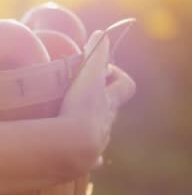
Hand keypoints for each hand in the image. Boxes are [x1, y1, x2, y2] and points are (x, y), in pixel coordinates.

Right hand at [59, 31, 135, 166]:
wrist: (73, 147)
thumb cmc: (80, 107)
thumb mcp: (87, 75)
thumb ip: (95, 53)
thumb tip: (101, 33)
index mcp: (108, 102)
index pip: (125, 86)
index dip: (115, 76)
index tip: (99, 72)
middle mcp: (107, 123)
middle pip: (112, 111)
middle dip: (100, 103)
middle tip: (80, 96)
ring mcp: (98, 143)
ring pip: (100, 133)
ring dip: (89, 127)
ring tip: (68, 121)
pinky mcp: (86, 161)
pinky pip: (91, 159)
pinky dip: (86, 154)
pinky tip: (74, 152)